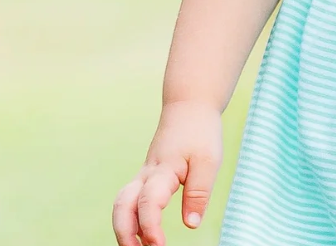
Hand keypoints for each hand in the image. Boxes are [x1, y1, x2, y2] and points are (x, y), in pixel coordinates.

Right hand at [112, 100, 222, 245]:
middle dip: (124, 233)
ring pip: (123, 202)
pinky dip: (131, 217)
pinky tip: (144, 232)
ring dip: (125, 227)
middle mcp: (147, 174)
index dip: (150, 226)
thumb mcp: (209, 160)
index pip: (148, 202)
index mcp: (163, 170)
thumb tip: (191, 225)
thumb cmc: (201, 132)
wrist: (190, 106)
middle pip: (123, 205)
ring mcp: (144, 174)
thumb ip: (199, 192)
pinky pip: (131, 199)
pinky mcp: (147, 175)